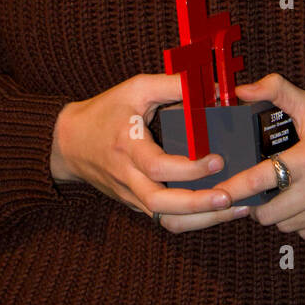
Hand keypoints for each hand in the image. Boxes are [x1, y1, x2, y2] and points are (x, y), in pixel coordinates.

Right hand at [51, 72, 250, 233]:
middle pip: (161, 204)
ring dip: (200, 218)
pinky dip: (191, 218)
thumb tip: (211, 86)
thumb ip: (172, 85)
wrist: (68, 144)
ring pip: (165, 218)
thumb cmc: (105, 111)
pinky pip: (164, 217)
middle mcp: (128, 176)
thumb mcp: (136, 88)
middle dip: (197, 206)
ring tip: (235, 209)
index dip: (188, 168)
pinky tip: (218, 211)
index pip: (157, 167)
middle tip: (229, 198)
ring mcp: (131, 194)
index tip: (217, 159)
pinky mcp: (135, 203)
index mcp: (127, 146)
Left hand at [211, 74, 304, 240]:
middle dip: (257, 204)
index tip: (219, 193)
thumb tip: (241, 90)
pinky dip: (301, 223)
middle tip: (259, 191)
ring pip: (285, 226)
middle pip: (268, 212)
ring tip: (284, 195)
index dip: (234, 189)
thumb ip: (277, 91)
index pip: (259, 179)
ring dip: (279, 214)